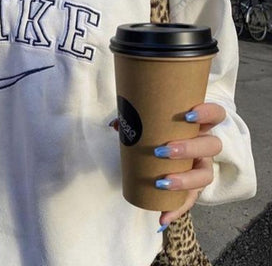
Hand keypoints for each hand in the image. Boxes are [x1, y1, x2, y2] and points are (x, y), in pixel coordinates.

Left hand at [110, 102, 224, 229]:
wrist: (160, 151)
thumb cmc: (159, 131)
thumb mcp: (148, 122)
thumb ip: (134, 119)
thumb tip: (115, 125)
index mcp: (198, 126)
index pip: (216, 115)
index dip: (208, 113)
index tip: (188, 115)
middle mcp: (204, 146)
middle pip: (211, 146)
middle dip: (189, 148)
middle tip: (162, 150)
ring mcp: (201, 167)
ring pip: (205, 175)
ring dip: (185, 180)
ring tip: (162, 183)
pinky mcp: (192, 188)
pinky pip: (189, 200)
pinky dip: (176, 210)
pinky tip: (162, 218)